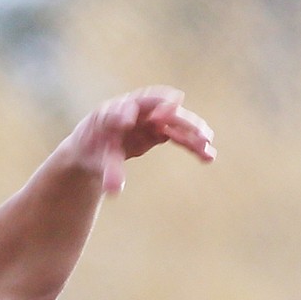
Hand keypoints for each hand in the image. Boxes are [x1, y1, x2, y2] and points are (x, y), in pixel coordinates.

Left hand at [67, 85, 215, 194]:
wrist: (94, 146)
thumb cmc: (92, 149)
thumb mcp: (96, 160)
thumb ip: (108, 171)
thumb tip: (113, 192)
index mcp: (113, 111)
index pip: (126, 107)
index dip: (135, 112)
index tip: (144, 120)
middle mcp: (136, 110)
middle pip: (161, 109)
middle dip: (178, 120)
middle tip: (193, 130)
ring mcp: (149, 118)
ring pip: (175, 122)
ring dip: (192, 132)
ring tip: (207, 144)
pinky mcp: (158, 130)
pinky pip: (178, 135)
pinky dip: (192, 144)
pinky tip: (208, 156)